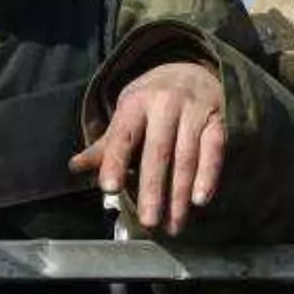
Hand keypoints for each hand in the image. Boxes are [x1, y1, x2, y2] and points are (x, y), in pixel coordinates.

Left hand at [69, 61, 223, 234]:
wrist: (190, 69)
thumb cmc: (151, 102)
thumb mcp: (125, 116)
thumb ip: (106, 145)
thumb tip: (75, 166)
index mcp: (135, 103)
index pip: (123, 136)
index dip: (115, 162)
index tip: (109, 189)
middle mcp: (165, 104)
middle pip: (158, 151)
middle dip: (153, 188)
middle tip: (148, 221)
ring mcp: (194, 110)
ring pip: (186, 156)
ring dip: (180, 193)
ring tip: (174, 223)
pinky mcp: (217, 119)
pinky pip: (214, 149)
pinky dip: (209, 175)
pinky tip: (201, 199)